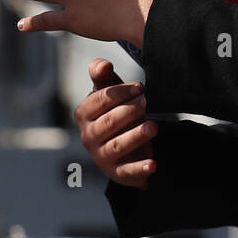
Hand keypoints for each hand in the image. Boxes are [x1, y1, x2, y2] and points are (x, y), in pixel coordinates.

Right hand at [75, 59, 157, 187]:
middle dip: (128, 111)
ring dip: (135, 136)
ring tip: (153, 126)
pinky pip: (128, 171)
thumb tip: (103, 65)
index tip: (140, 87)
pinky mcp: (118, 172)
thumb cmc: (115, 111)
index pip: (99, 101)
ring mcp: (102, 156)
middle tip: (147, 102)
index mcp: (84, 114)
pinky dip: (140, 169)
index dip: (120, 93)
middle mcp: (89, 136)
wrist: (125, 143)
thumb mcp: (108, 92)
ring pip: (117, 146)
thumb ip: (103, 76)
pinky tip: (153, 165)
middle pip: (108, 123)